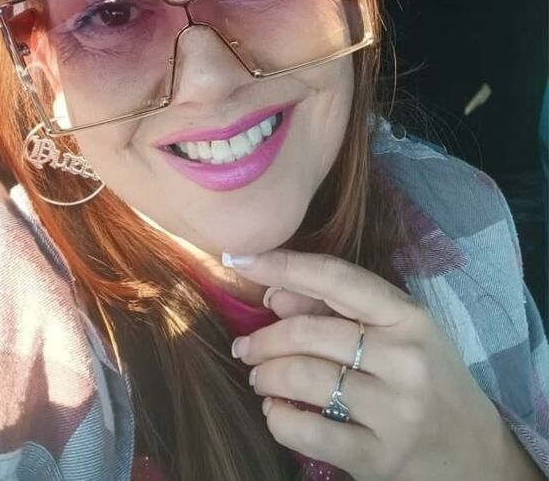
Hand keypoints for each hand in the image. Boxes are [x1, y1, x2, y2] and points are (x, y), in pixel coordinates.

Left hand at [224, 248, 532, 480]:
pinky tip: (276, 411)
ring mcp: (395, 411)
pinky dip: (278, 418)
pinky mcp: (380, 457)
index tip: (240, 257)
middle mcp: (406, 359)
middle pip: (309, 333)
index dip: (283, 264)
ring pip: (303, 378)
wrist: (474, 452)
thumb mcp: (397, 332)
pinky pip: (308, 431)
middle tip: (245, 347)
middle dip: (263, 338)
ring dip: (265, 376)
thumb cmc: (427, 377)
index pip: (336, 278)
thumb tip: (273, 292)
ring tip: (258, 377)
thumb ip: (337, 308)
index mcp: (409, 316)